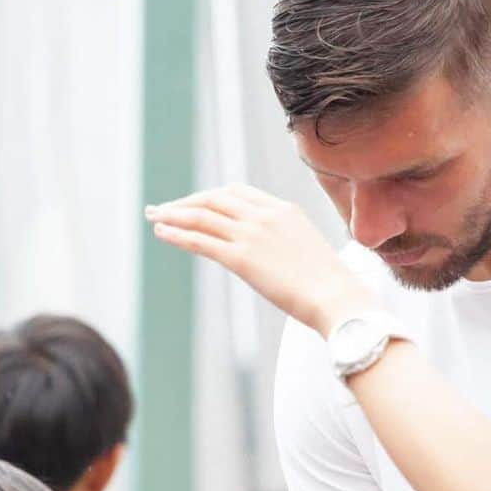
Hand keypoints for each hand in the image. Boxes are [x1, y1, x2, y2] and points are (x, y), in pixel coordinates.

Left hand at [146, 184, 374, 336]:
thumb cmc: (328, 283)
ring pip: (202, 215)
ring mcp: (251, 234)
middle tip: (164, 209)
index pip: (236, 192)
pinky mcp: (241, 258)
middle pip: (214, 198)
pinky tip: (162, 233)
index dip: (210, 196)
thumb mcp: (306, 248)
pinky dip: (177, 233)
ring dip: (173, 214)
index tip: (194, 204)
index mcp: (282, 209)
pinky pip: (200, 240)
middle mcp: (264, 215)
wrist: (337, 297)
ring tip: (154, 217)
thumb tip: (271, 252)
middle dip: (185, 202)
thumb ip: (284, 240)